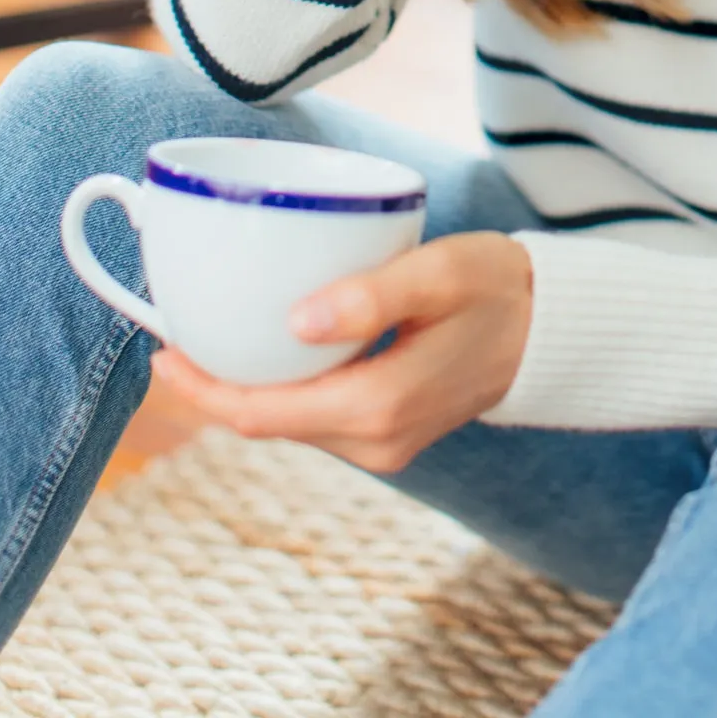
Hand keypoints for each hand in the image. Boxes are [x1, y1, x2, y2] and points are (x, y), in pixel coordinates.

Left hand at [149, 231, 532, 474]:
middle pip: (268, 421)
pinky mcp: (389, 433)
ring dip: (248, 386)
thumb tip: (295, 319)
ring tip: (211, 338)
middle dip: (216, 386)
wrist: (553, 327)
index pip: (263, 413)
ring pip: (290, 421)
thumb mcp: (440, 272)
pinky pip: (317, 415)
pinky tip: (270, 350)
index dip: (203, 389)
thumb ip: (371, 295)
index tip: (163, 353)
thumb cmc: (497, 285)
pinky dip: (284, 387)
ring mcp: (384, 444)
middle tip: (175, 334)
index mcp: (379, 406)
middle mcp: (376, 440)